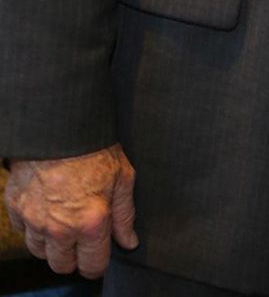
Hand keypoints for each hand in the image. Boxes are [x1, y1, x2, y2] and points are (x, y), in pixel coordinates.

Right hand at [4, 144, 137, 278]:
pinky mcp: (16, 208)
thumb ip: (125, 214)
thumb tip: (129, 241)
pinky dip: (32, 225)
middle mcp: (60, 228)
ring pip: (40, 251)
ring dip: (51, 242)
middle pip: (62, 265)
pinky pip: (22, 231)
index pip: (93, 266)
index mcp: (91, 222)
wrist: (61, 126)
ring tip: (63, 220)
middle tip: (80, 237)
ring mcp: (34, 220)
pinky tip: (45, 207)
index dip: (98, 263)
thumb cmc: (94, 147)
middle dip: (73, 256)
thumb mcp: (122, 176)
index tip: (99, 255)